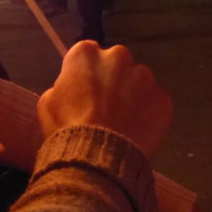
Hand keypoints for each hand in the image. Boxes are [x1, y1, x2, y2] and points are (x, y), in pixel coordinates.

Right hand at [37, 41, 171, 157]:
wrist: (97, 157)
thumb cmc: (66, 126)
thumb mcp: (48, 102)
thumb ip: (63, 85)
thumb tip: (73, 87)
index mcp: (87, 53)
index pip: (87, 54)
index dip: (86, 74)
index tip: (85, 90)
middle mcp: (118, 56)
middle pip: (116, 63)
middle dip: (112, 79)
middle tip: (105, 106)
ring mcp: (144, 76)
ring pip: (138, 82)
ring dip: (132, 95)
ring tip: (122, 121)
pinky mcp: (162, 98)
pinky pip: (154, 102)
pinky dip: (148, 113)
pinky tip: (136, 130)